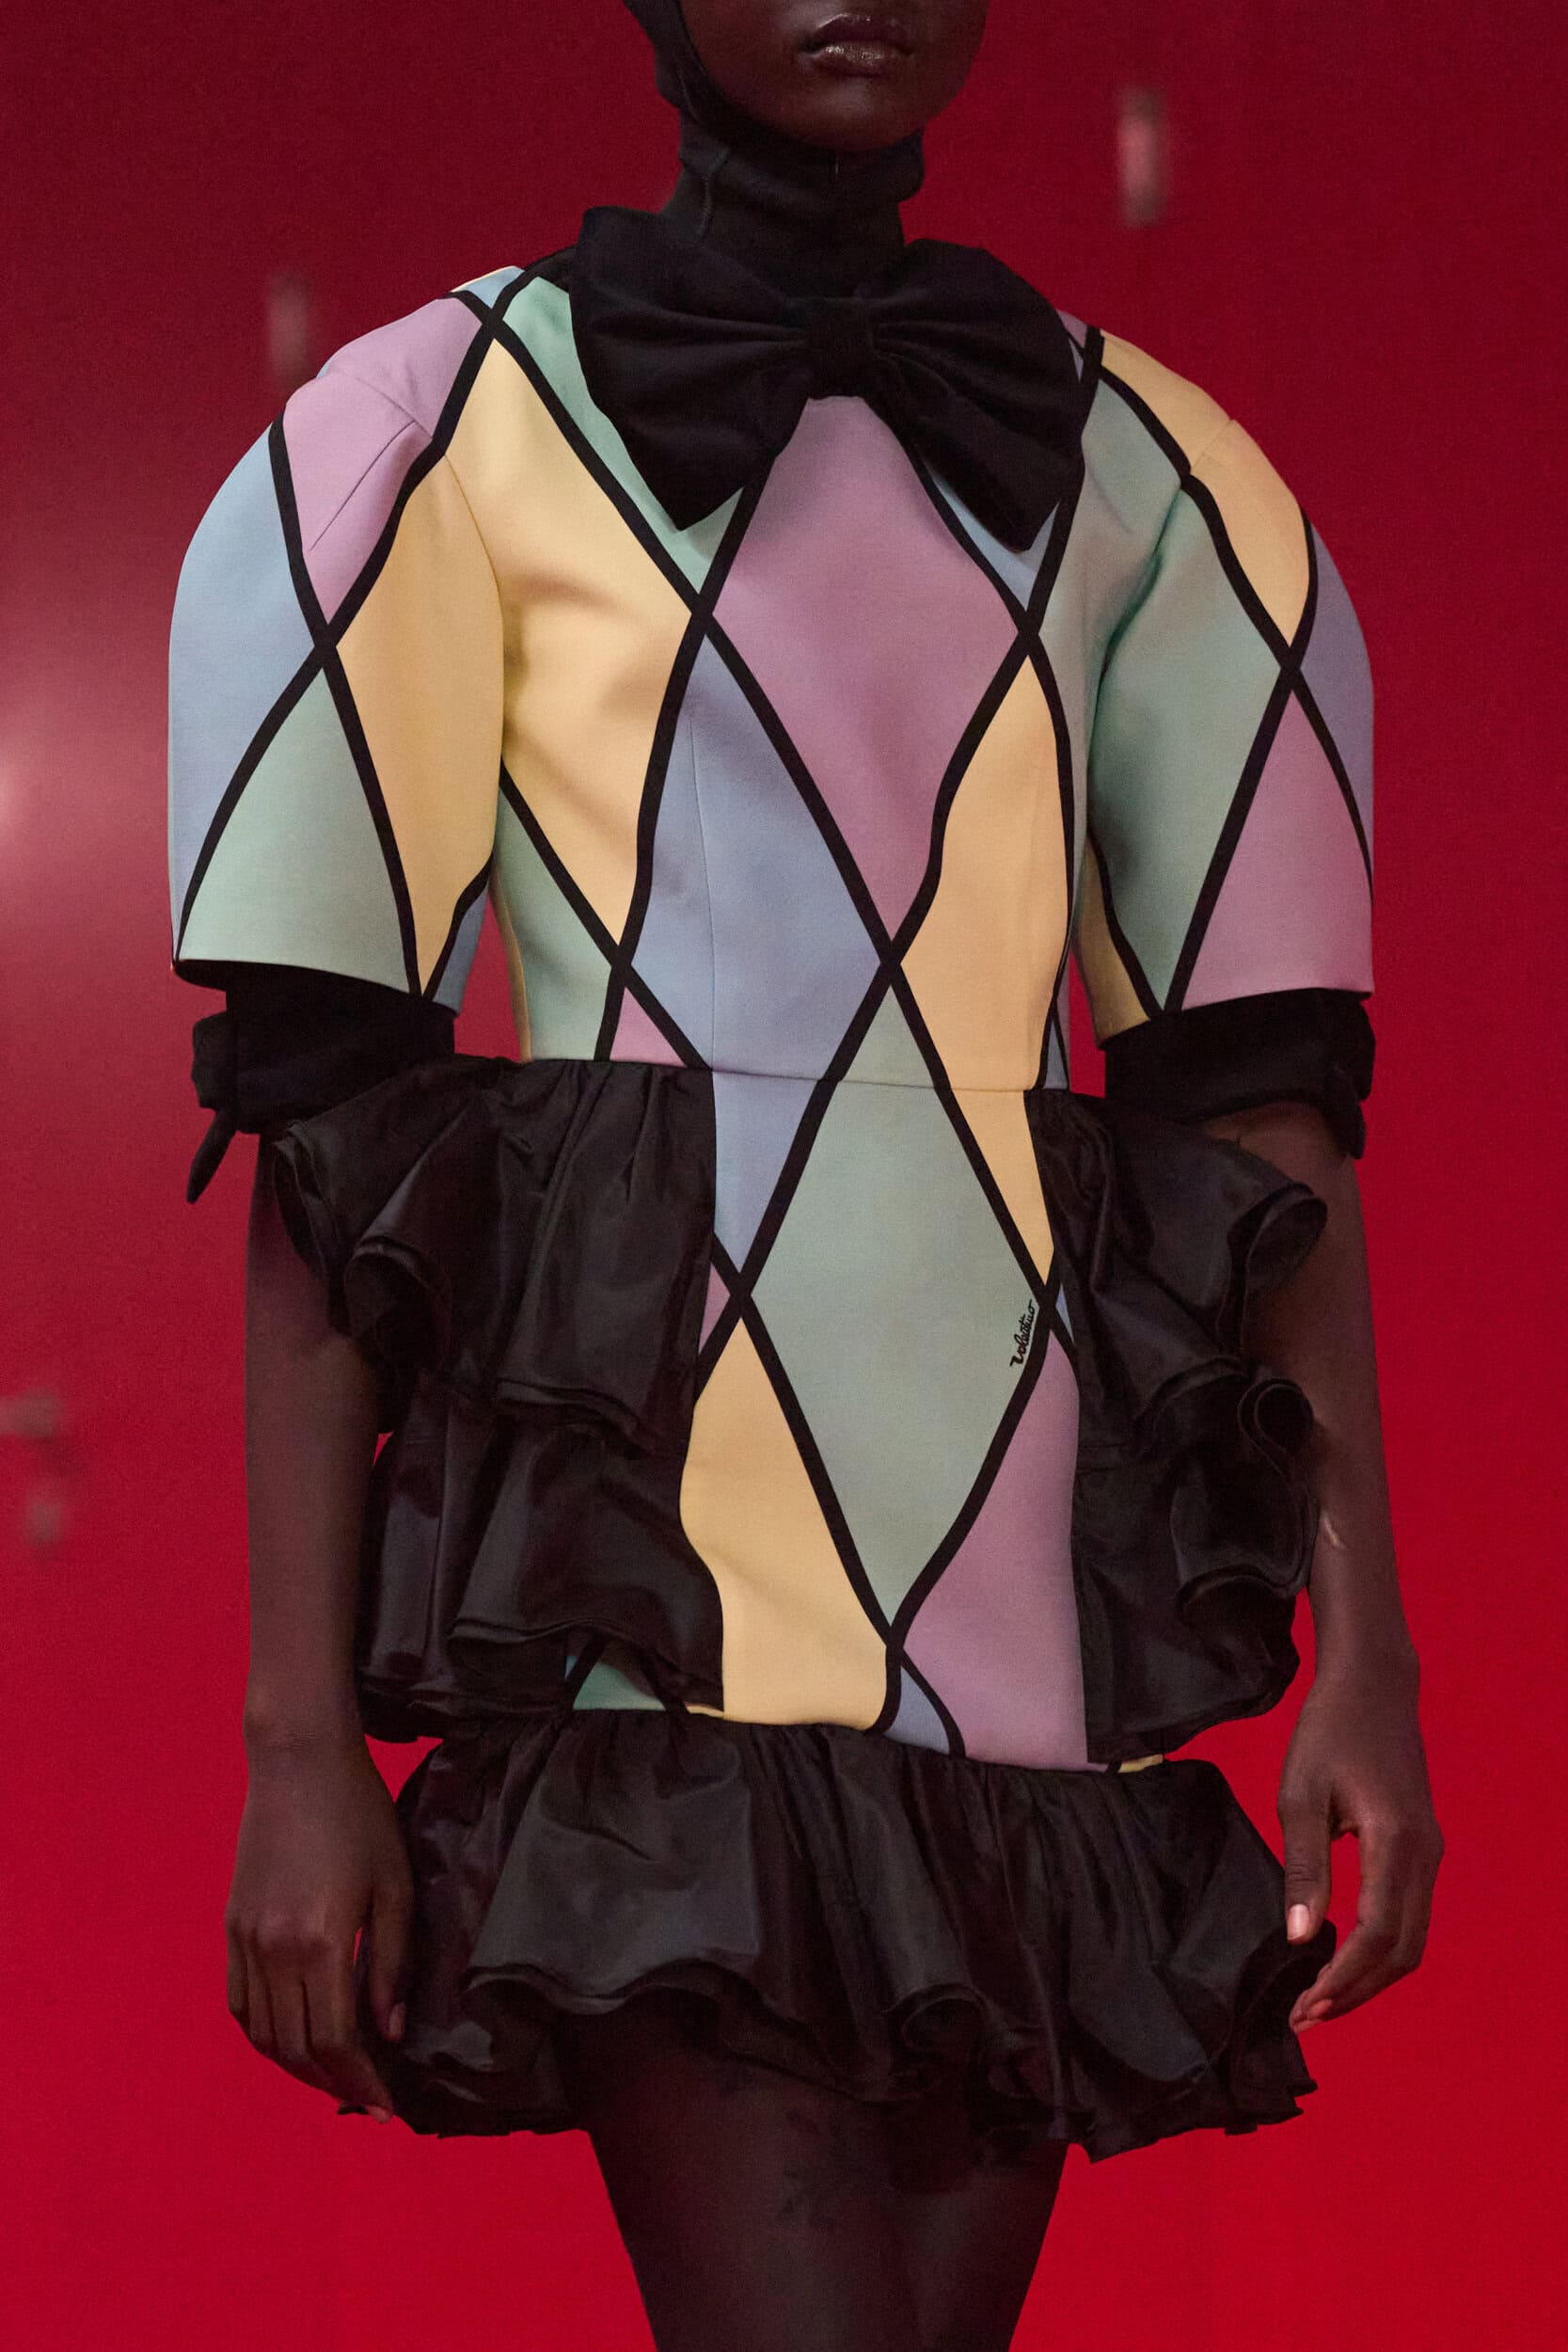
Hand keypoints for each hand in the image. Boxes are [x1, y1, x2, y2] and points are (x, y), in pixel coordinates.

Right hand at [225, 1736, 412, 2119]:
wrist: (299, 1762)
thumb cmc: (360, 1815)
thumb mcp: (395, 1886)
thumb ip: (391, 1965)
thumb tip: (390, 2034)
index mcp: (321, 1941)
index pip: (336, 2042)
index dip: (361, 2084)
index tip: (387, 2107)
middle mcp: (274, 1950)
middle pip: (296, 2049)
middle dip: (333, 2084)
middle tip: (366, 2097)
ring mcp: (245, 1939)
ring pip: (263, 2034)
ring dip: (298, 2067)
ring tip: (336, 2075)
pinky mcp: (231, 1926)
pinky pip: (240, 2003)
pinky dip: (264, 2034)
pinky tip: (293, 2037)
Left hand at [1277, 1663, 1442, 2032]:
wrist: (1373, 1685)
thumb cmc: (1329, 1732)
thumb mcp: (1300, 1795)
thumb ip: (1303, 1869)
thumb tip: (1301, 1939)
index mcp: (1395, 1843)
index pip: (1378, 1934)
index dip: (1344, 1979)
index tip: (1305, 2006)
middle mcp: (1425, 1856)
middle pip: (1403, 1951)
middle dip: (1357, 1991)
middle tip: (1306, 2015)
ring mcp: (1430, 1853)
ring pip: (1412, 1939)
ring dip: (1370, 1975)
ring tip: (1320, 1998)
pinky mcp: (1423, 1847)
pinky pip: (1410, 1915)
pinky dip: (1381, 1948)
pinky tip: (1343, 1955)